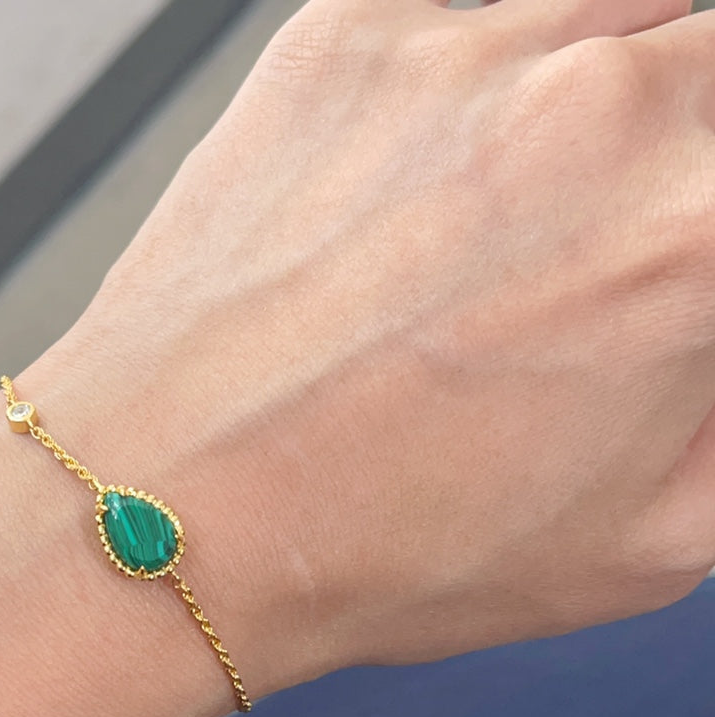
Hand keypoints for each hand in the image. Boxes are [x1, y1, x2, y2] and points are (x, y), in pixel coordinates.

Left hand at [13, 0, 714, 691]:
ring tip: (509, 245)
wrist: (173, 506)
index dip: (705, 257)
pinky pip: (471, 25)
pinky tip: (423, 205)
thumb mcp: (646, 542)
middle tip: (610, 261)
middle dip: (685, 167)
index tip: (677, 284)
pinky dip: (478, 99)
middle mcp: (597, 113)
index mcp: (696, 240)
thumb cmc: (374, 546)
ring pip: (611, 31)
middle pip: (709, 76)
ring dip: (594, 121)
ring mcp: (461, 57)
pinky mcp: (346, 43)